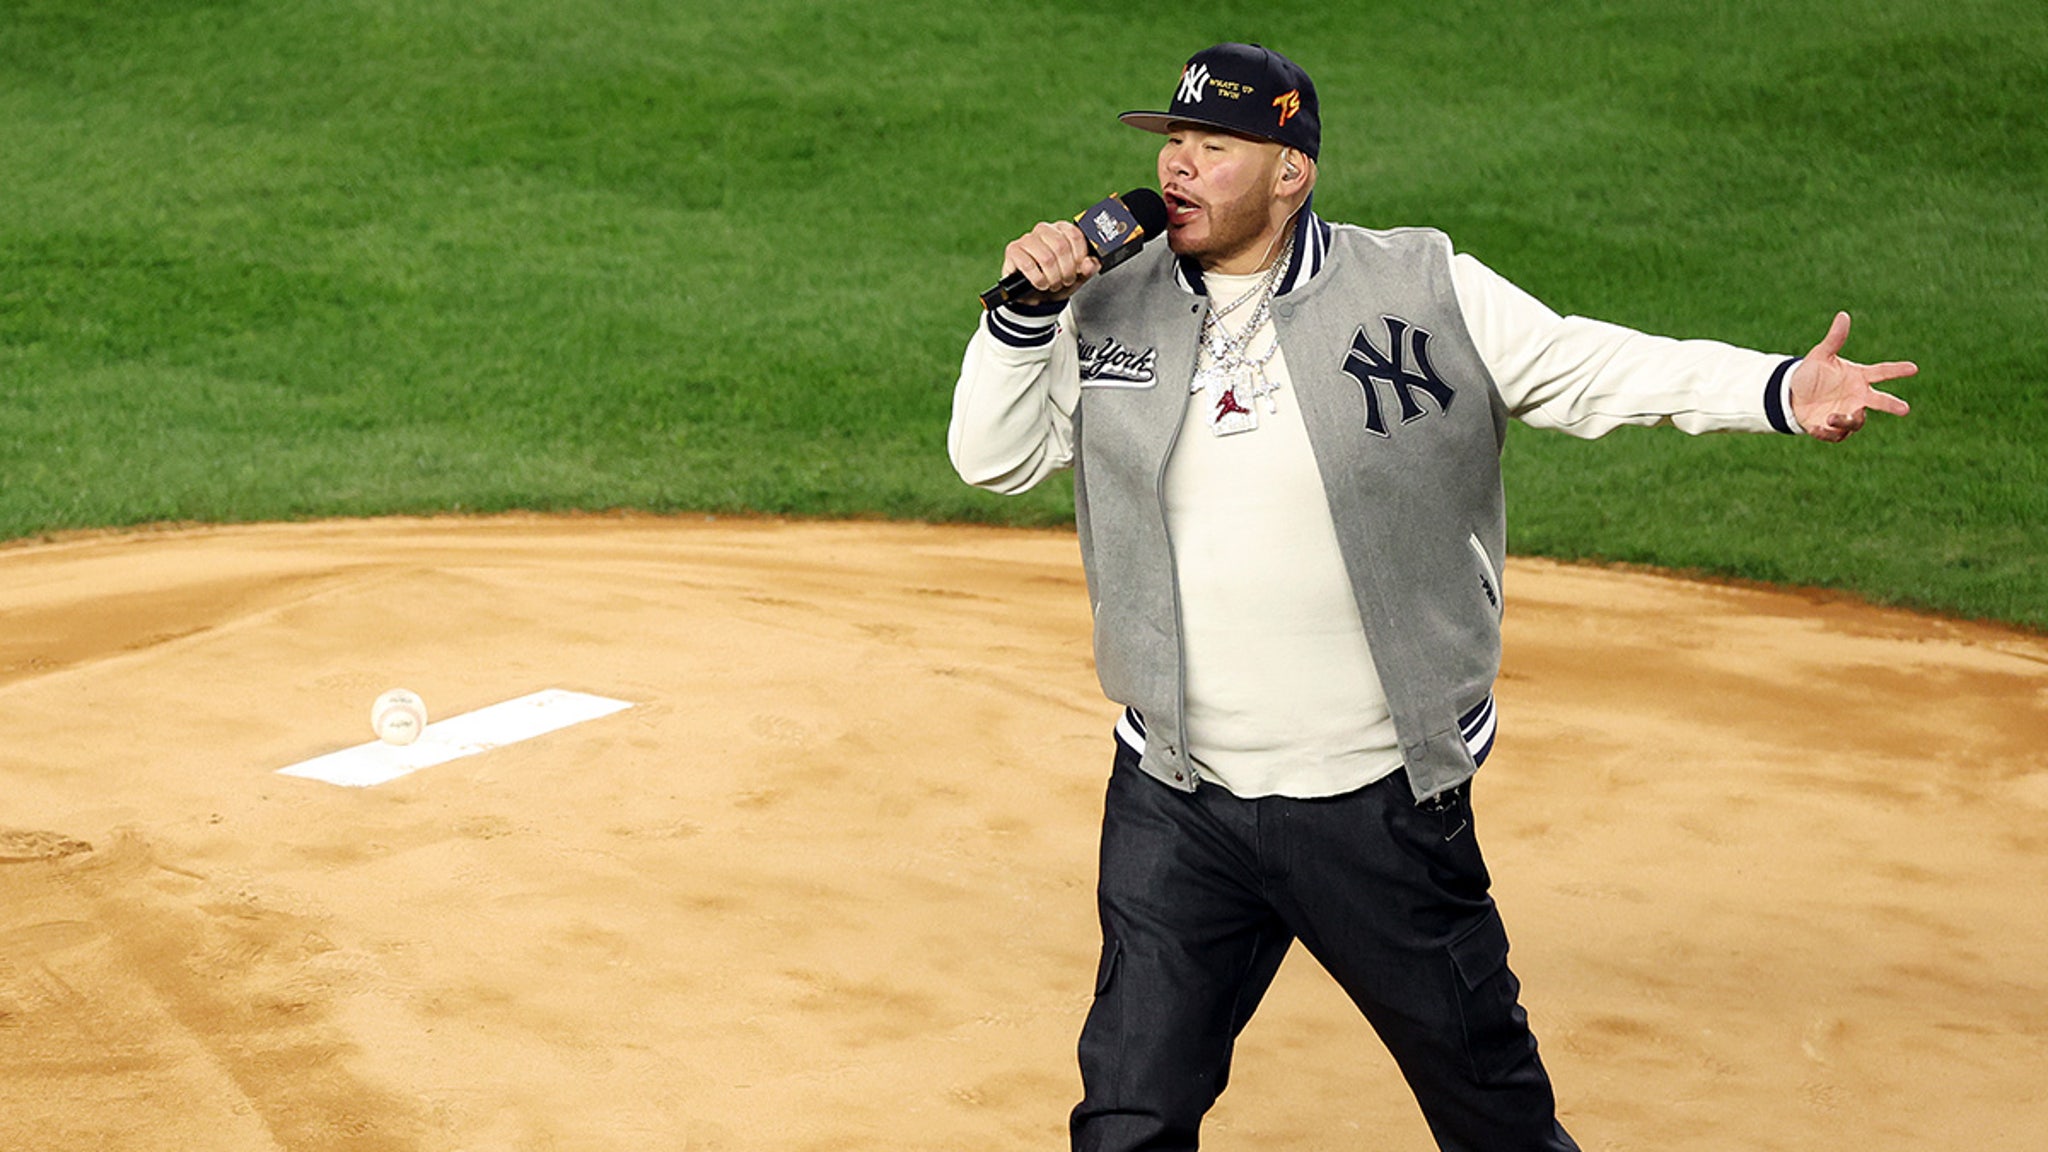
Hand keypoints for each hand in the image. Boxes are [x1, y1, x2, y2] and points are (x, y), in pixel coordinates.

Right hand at [1001, 220, 1100, 304]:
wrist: (1036, 296)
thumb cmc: (1058, 280)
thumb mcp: (1078, 276)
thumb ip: (1089, 268)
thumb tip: (1090, 262)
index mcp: (1062, 229)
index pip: (1075, 235)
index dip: (1080, 257)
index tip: (1079, 270)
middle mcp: (1044, 230)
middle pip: (1061, 247)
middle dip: (1066, 270)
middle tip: (1066, 281)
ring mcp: (1027, 239)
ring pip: (1046, 257)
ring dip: (1053, 277)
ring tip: (1053, 284)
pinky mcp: (1013, 250)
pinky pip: (1028, 265)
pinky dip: (1038, 280)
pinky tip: (1040, 284)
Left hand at [1787, 312, 1916, 441]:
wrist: (1792, 395)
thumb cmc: (1811, 373)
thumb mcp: (1820, 355)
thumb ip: (1834, 339)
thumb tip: (1843, 315)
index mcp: (1858, 377)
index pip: (1881, 372)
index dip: (1897, 370)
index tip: (1913, 368)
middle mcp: (1858, 397)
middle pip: (1880, 401)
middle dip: (1892, 405)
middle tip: (1905, 409)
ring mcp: (1847, 413)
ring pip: (1857, 421)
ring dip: (1848, 420)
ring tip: (1832, 416)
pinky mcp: (1833, 429)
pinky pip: (1836, 434)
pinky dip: (1828, 432)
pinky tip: (1816, 427)